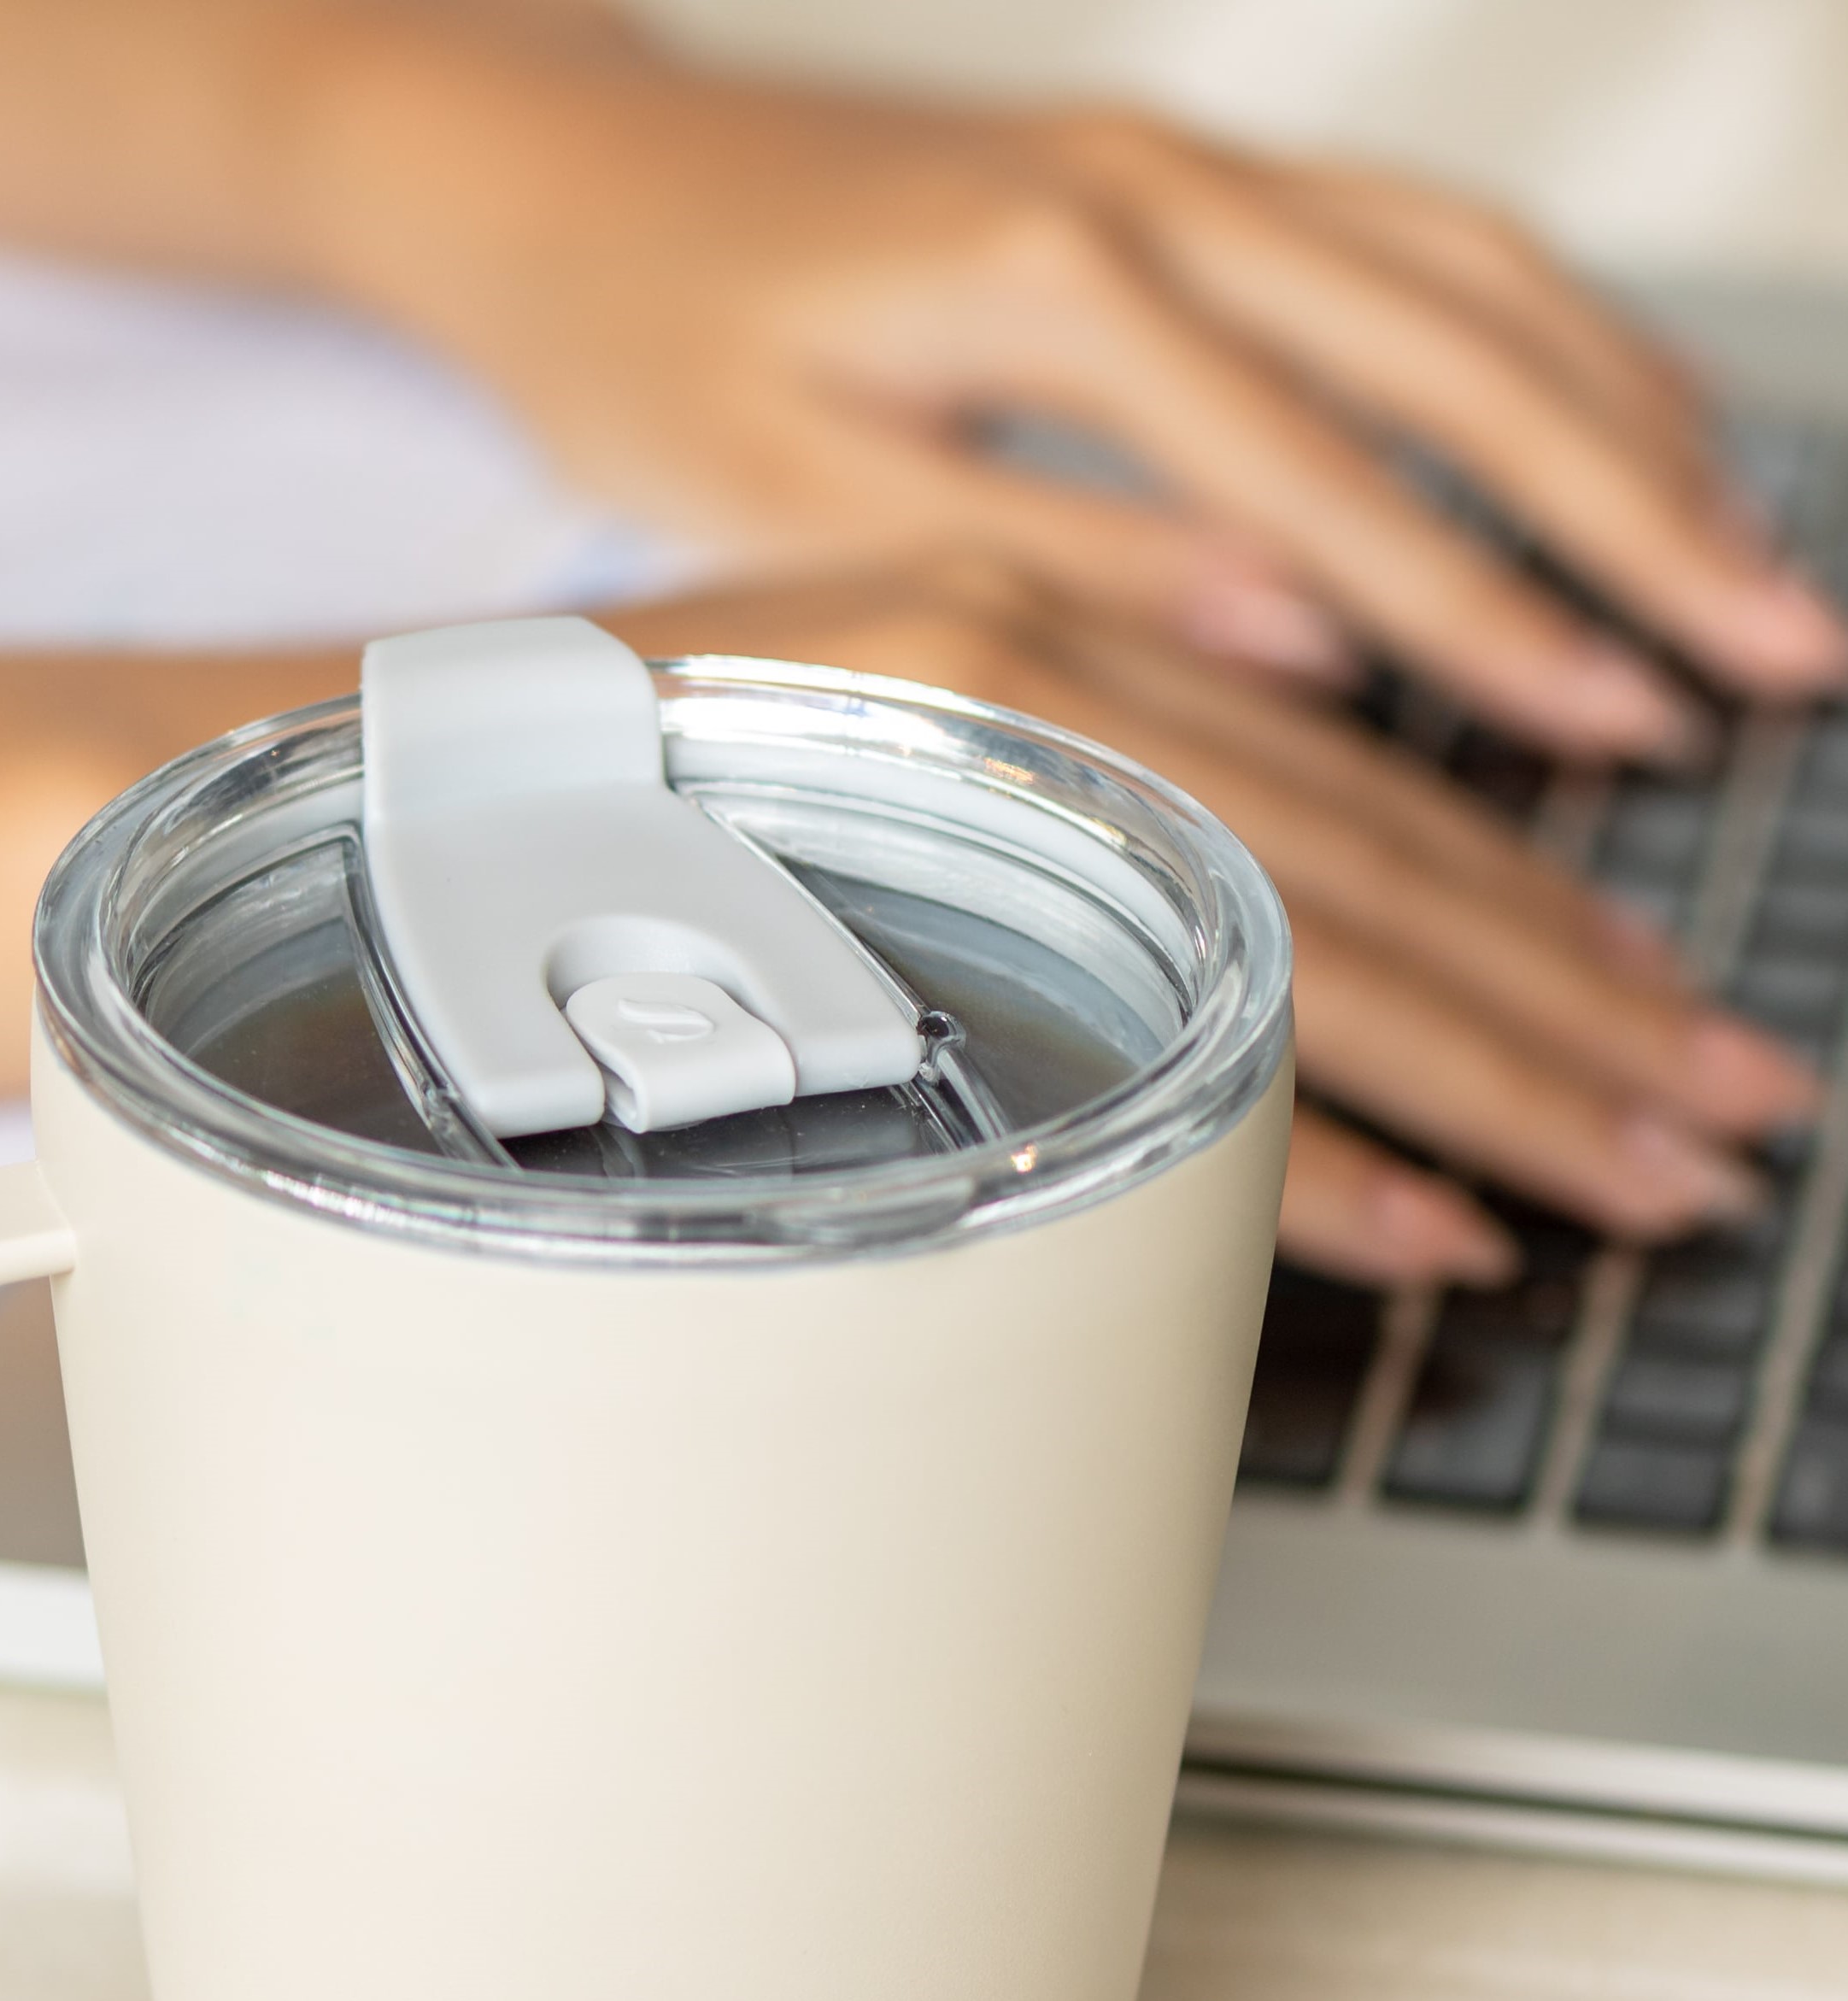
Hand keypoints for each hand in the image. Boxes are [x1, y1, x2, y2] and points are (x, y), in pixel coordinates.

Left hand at [311, 20, 1846, 751]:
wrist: (565, 171)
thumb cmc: (645, 346)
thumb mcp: (809, 501)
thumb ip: (1060, 567)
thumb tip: (1298, 645)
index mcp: (1053, 292)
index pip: (1331, 485)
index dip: (1493, 624)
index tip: (1625, 727)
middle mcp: (1150, 197)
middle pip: (1464, 358)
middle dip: (1641, 517)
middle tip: (1784, 650)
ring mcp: (1179, 161)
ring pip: (1473, 274)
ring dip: (1631, 417)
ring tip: (1750, 563)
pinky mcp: (1178, 170)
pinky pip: (1414, 238)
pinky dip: (1544, 335)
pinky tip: (1626, 428)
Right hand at [616, 567, 1819, 1284]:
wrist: (396, 802)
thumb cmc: (616, 833)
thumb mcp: (869, 795)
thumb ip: (1055, 841)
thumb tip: (1251, 969)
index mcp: (1069, 661)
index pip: (1368, 804)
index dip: (1540, 922)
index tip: (1657, 1023)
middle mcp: (1060, 677)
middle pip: (1395, 872)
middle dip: (1585, 1017)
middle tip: (1721, 1130)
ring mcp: (995, 758)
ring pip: (1328, 941)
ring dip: (1512, 1081)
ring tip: (1639, 1185)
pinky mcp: (916, 856)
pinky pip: (1167, 1029)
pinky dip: (1322, 1146)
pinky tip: (1437, 1229)